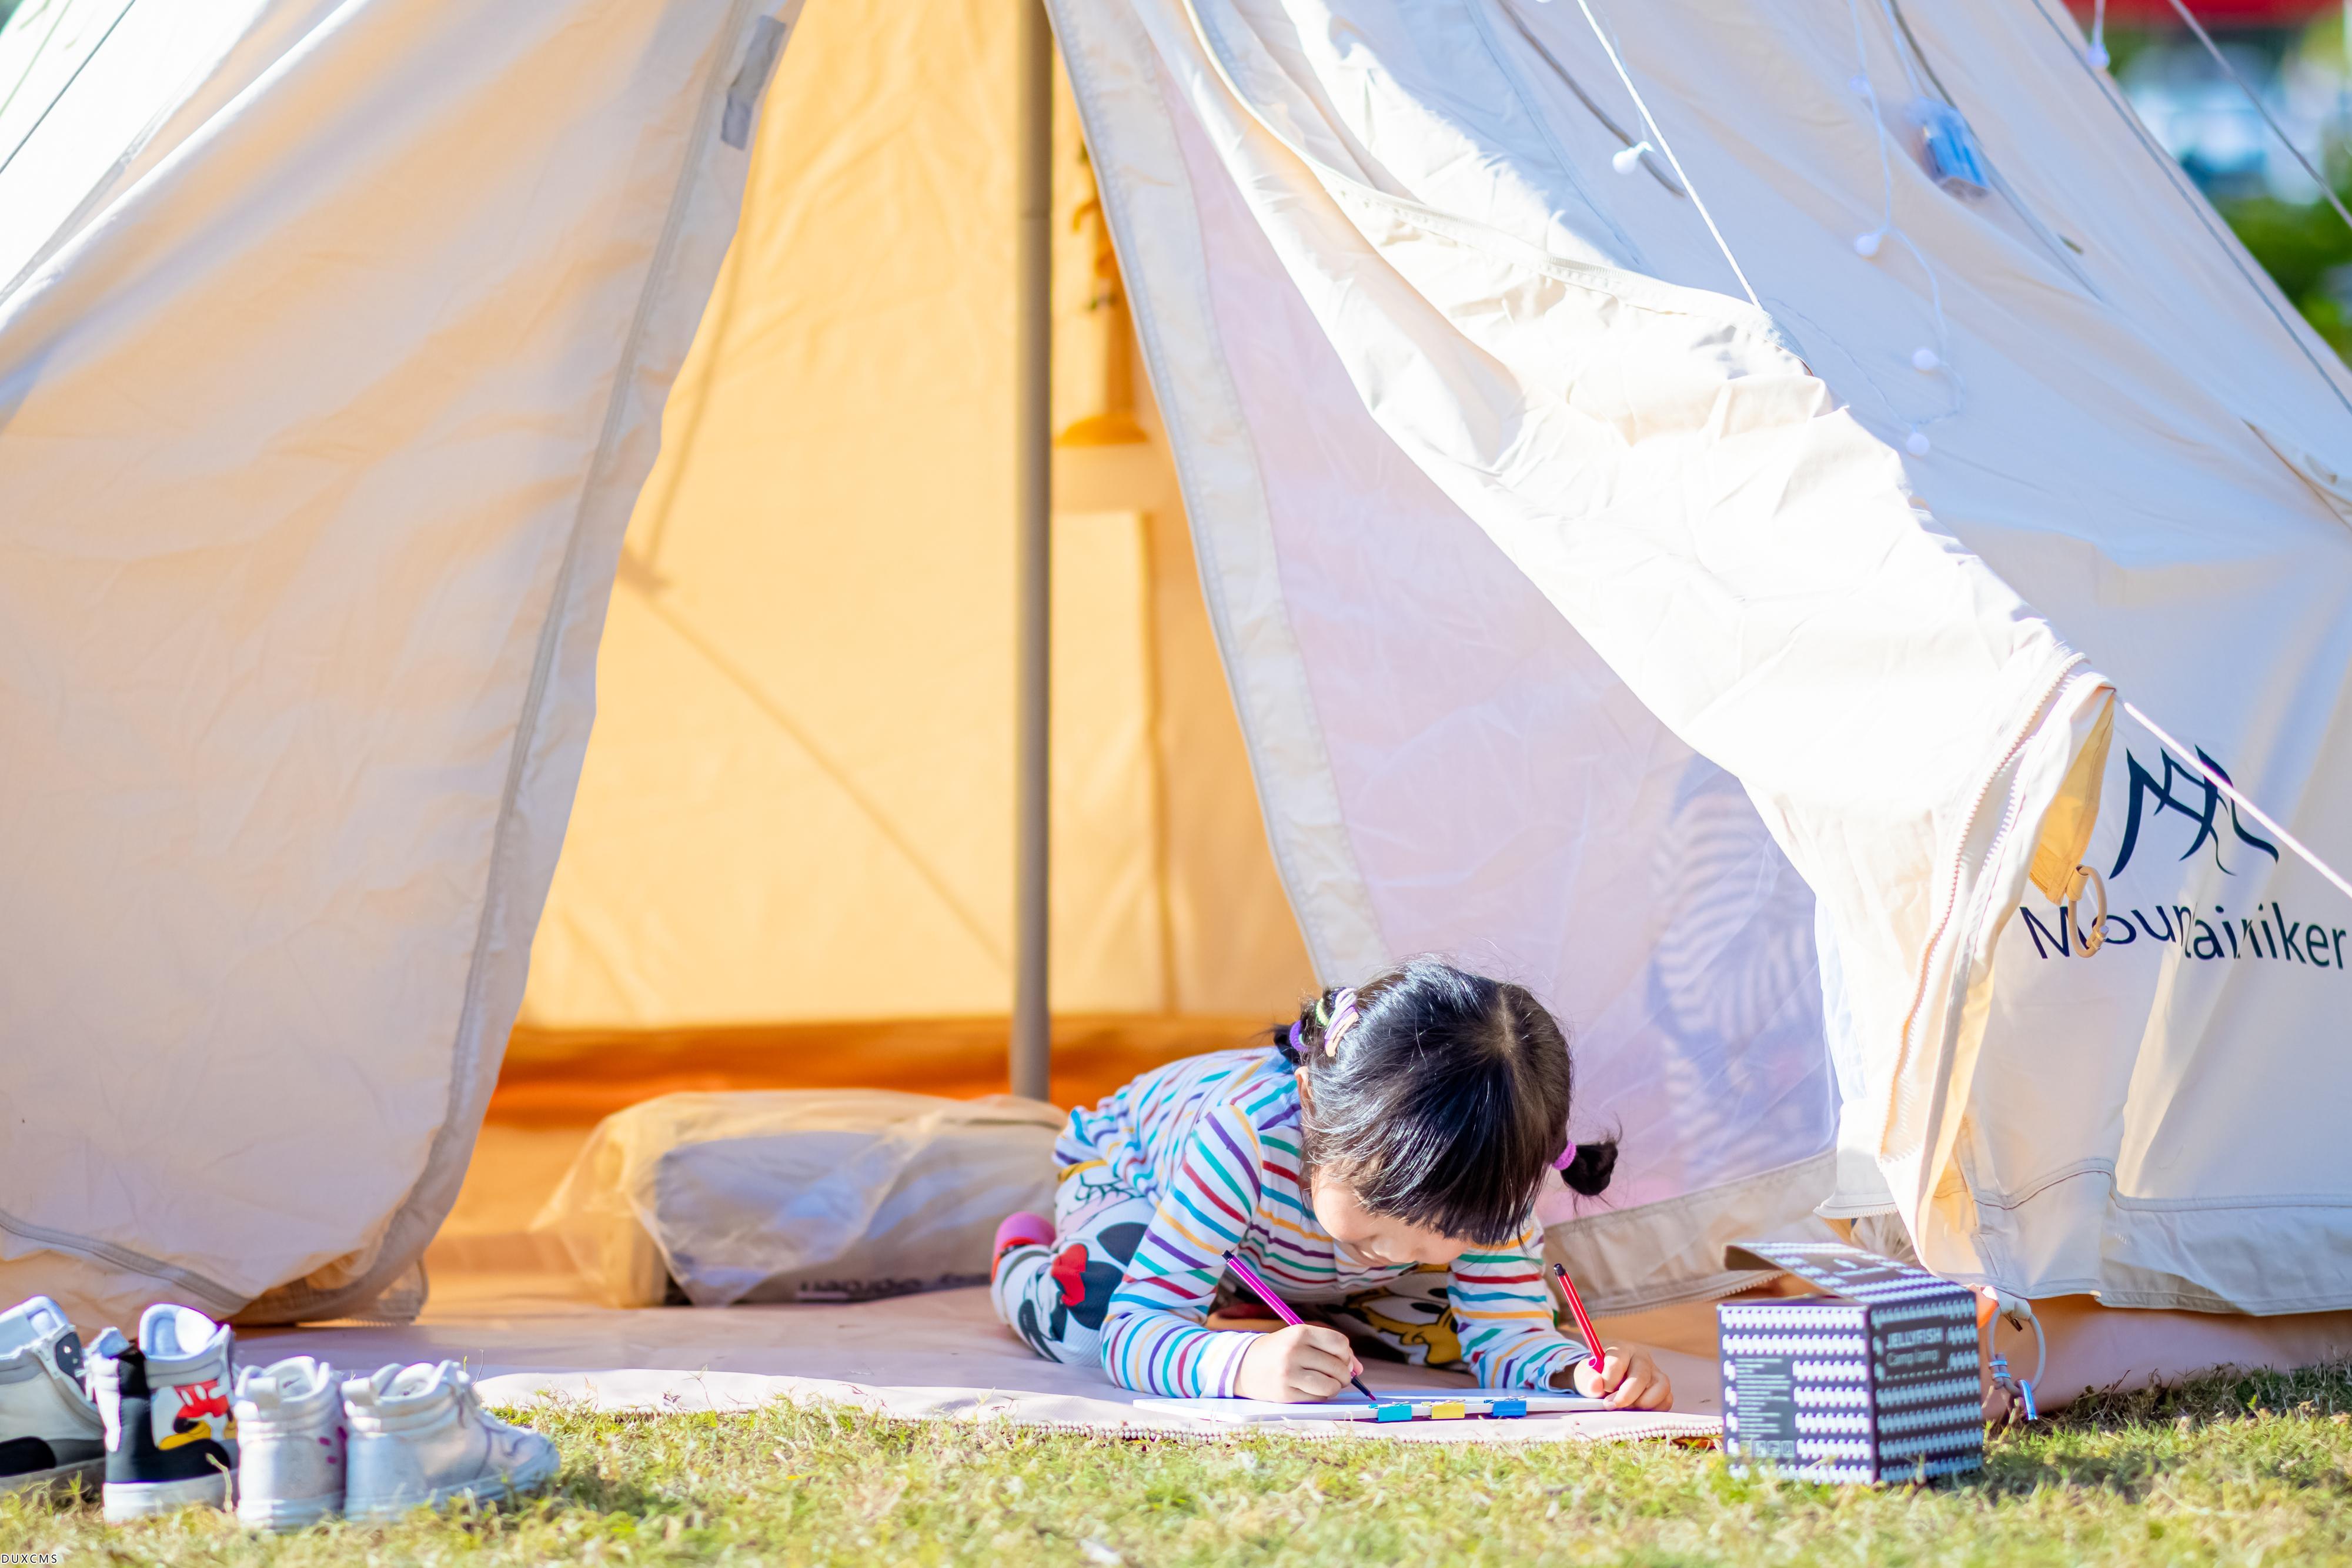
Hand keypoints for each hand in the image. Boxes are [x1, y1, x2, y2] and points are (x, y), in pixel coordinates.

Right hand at [1233, 1323, 1363, 1402]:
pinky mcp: (1286, 1394)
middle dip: (1344, 1374)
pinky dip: (1321, 1396)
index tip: (1342, 1359)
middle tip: (1337, 1375)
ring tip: (1326, 1383)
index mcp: (1299, 1332)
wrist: (1244, 1365)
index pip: (1339, 1343)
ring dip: (1335, 1387)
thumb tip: (1360, 1370)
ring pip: (1331, 1386)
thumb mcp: (1301, 1340)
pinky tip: (1311, 1389)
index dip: (1347, 1354)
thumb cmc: (1280, 1350)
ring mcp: (1289, 1374)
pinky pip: (1318, 1398)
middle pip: (1338, 1366)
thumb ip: (1331, 1350)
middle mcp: (1294, 1351)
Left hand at [1562, 1345, 1671, 1409]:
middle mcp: (1641, 1358)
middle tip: (1612, 1405)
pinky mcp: (1662, 1388)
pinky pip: (1667, 1400)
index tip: (1602, 1391)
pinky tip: (1638, 1411)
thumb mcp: (1585, 1375)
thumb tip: (1596, 1386)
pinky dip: (1654, 1409)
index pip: (1617, 1362)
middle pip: (1641, 1376)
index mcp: (1621, 1349)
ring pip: (1661, 1386)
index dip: (1608, 1380)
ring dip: (1644, 1403)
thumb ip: (1587, 1379)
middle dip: (1626, 1396)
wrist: (1606, 1381)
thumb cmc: (1597, 1376)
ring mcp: (1655, 1372)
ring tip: (1627, 1408)